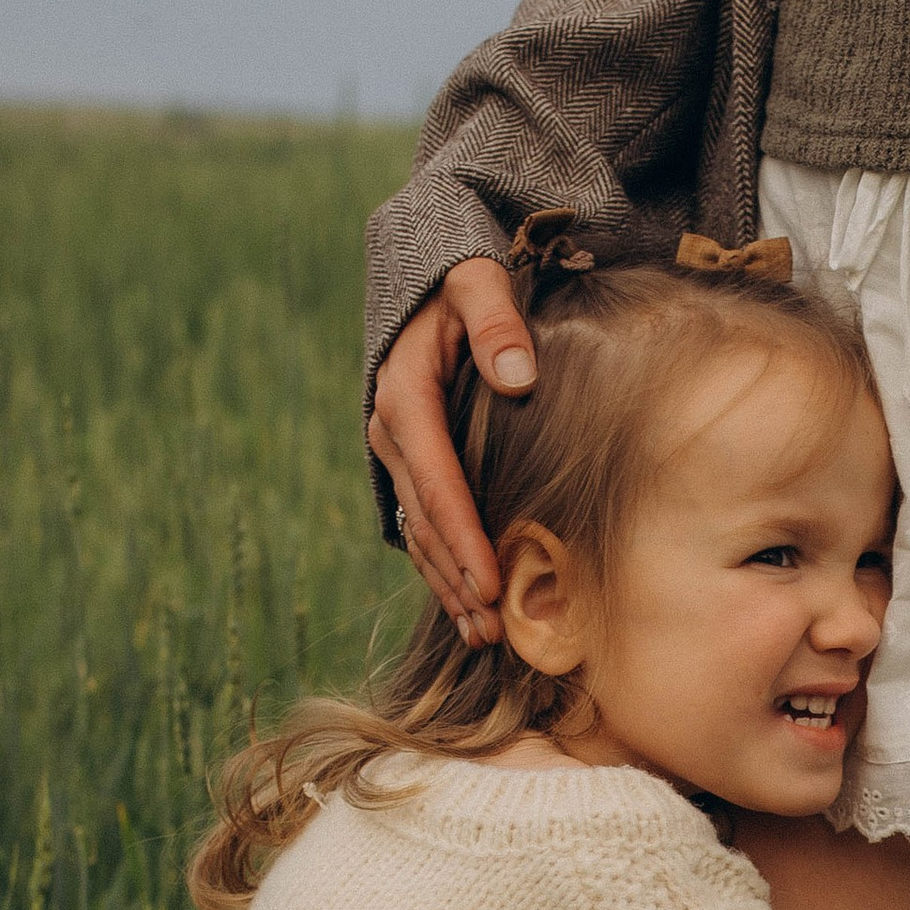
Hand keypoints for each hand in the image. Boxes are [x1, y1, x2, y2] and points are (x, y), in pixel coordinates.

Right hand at [367, 259, 536, 648]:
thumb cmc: (462, 278)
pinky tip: (467, 603)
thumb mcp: (478, 281)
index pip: (437, 481)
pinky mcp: (409, 461)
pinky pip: (422, 523)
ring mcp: (395, 450)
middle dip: (457, 578)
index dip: (463, 537)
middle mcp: (390, 431)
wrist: (427, 274)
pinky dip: (442, 566)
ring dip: (447, 586)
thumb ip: (497, 321)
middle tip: (493, 630)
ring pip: (418, 532)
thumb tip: (518, 377)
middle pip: (425, 521)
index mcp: (406, 395)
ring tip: (481, 635)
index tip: (490, 584)